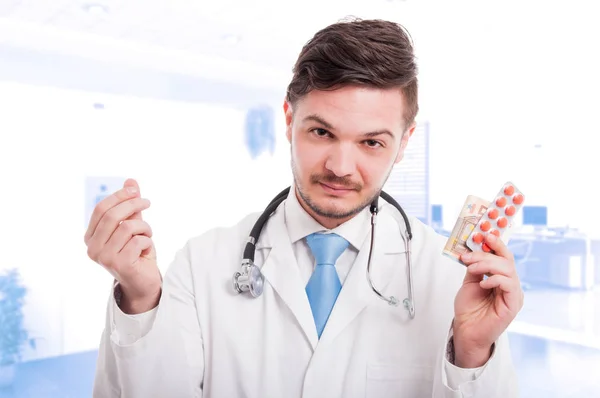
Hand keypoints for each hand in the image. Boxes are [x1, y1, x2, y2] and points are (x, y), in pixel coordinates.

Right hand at [84, 178, 161, 313]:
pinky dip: (147, 241)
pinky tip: (146, 249)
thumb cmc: (136, 252)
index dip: (118, 196)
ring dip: (144, 227)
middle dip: (133, 204)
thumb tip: (131, 180)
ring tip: (148, 234)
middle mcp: (92, 248)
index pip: (101, 209)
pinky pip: (138, 241)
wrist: (143, 282)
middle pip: (112, 215)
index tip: (135, 190)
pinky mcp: (120, 264)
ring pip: (128, 227)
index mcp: (90, 237)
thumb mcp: (132, 226)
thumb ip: (129, 206)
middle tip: (147, 202)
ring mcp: (105, 258)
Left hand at [454, 233, 523, 367]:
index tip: (485, 235)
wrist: (466, 330)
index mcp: (502, 278)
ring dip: (486, 265)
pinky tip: (482, 284)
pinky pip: (509, 284)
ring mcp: (514, 294)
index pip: (504, 256)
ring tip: (470, 269)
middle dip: (485, 254)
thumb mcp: (469, 282)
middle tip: (468, 256)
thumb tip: (474, 249)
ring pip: (507, 269)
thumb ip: (475, 267)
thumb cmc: (469, 309)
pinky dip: (494, 279)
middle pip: (506, 260)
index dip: (497, 244)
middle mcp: (511, 284)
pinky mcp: (514, 304)